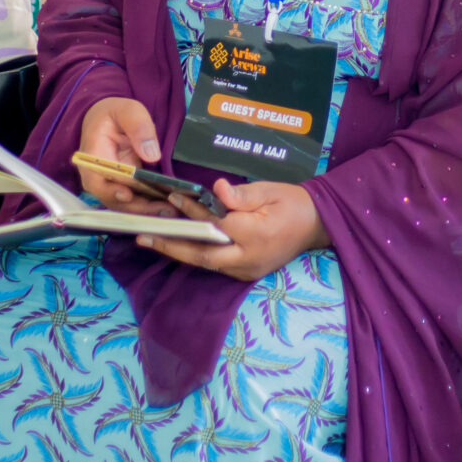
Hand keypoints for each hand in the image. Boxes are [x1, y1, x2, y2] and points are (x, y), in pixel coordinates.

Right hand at [74, 97, 179, 216]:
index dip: (111, 191)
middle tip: (162, 209)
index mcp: (92, 156)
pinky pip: (133, 202)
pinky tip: (167, 207)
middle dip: (137, 207)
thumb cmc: (116, 113)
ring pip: (123, 205)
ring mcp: (109, 184)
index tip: (128, 194)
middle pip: (112, 198)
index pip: (96, 180)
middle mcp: (97, 176)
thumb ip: (139, 127)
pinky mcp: (122, 187)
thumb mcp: (128, 111)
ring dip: (145, 211)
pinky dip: (148, 207)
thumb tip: (151, 154)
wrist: (110, 119)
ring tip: (170, 211)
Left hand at [135, 177, 327, 280]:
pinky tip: (178, 244)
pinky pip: (215, 265)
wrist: (316, 225)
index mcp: (256, 235)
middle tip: (144, 236)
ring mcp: (247, 270)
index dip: (194, 212)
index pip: (216, 224)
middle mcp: (248, 258)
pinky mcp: (246, 272)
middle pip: (203, 255)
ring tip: (152, 240)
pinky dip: (195, 254)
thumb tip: (217, 189)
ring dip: (179, 252)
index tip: (173, 198)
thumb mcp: (270, 191)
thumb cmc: (293, 203)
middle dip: (172, 246)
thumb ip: (242, 194)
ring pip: (206, 264)